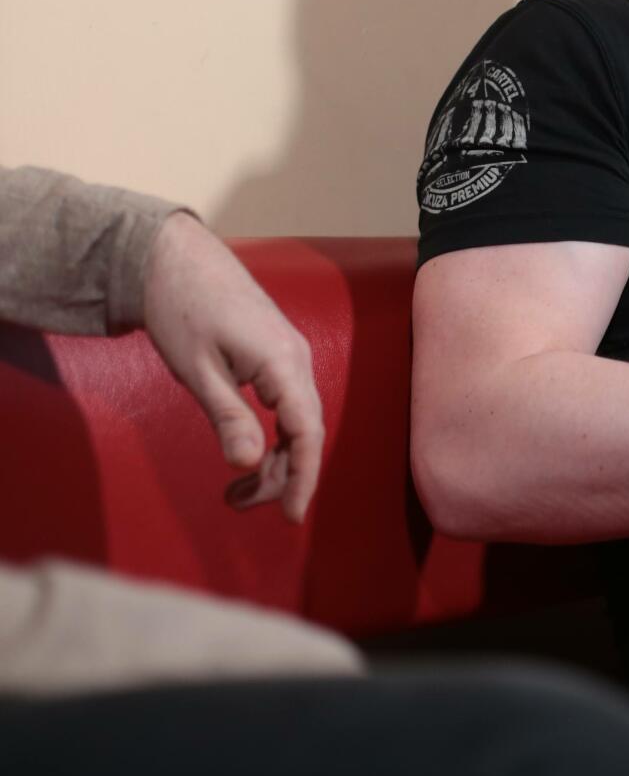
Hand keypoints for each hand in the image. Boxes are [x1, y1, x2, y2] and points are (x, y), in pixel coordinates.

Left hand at [141, 213, 324, 521]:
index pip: (307, 432)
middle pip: (305, 431)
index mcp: (283, 363)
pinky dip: (271, 435)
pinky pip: (286, 404)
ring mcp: (289, 355)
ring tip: (235, 489)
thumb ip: (228, 418)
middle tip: (237, 505)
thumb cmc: (181, 310)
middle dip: (280, 475)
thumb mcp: (197, 371)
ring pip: (295, 420)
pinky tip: (247, 450)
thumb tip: (249, 465)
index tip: (290, 517)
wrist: (174, 258)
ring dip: (273, 458)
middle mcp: (297, 359)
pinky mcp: (276, 354)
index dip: (303, 478)